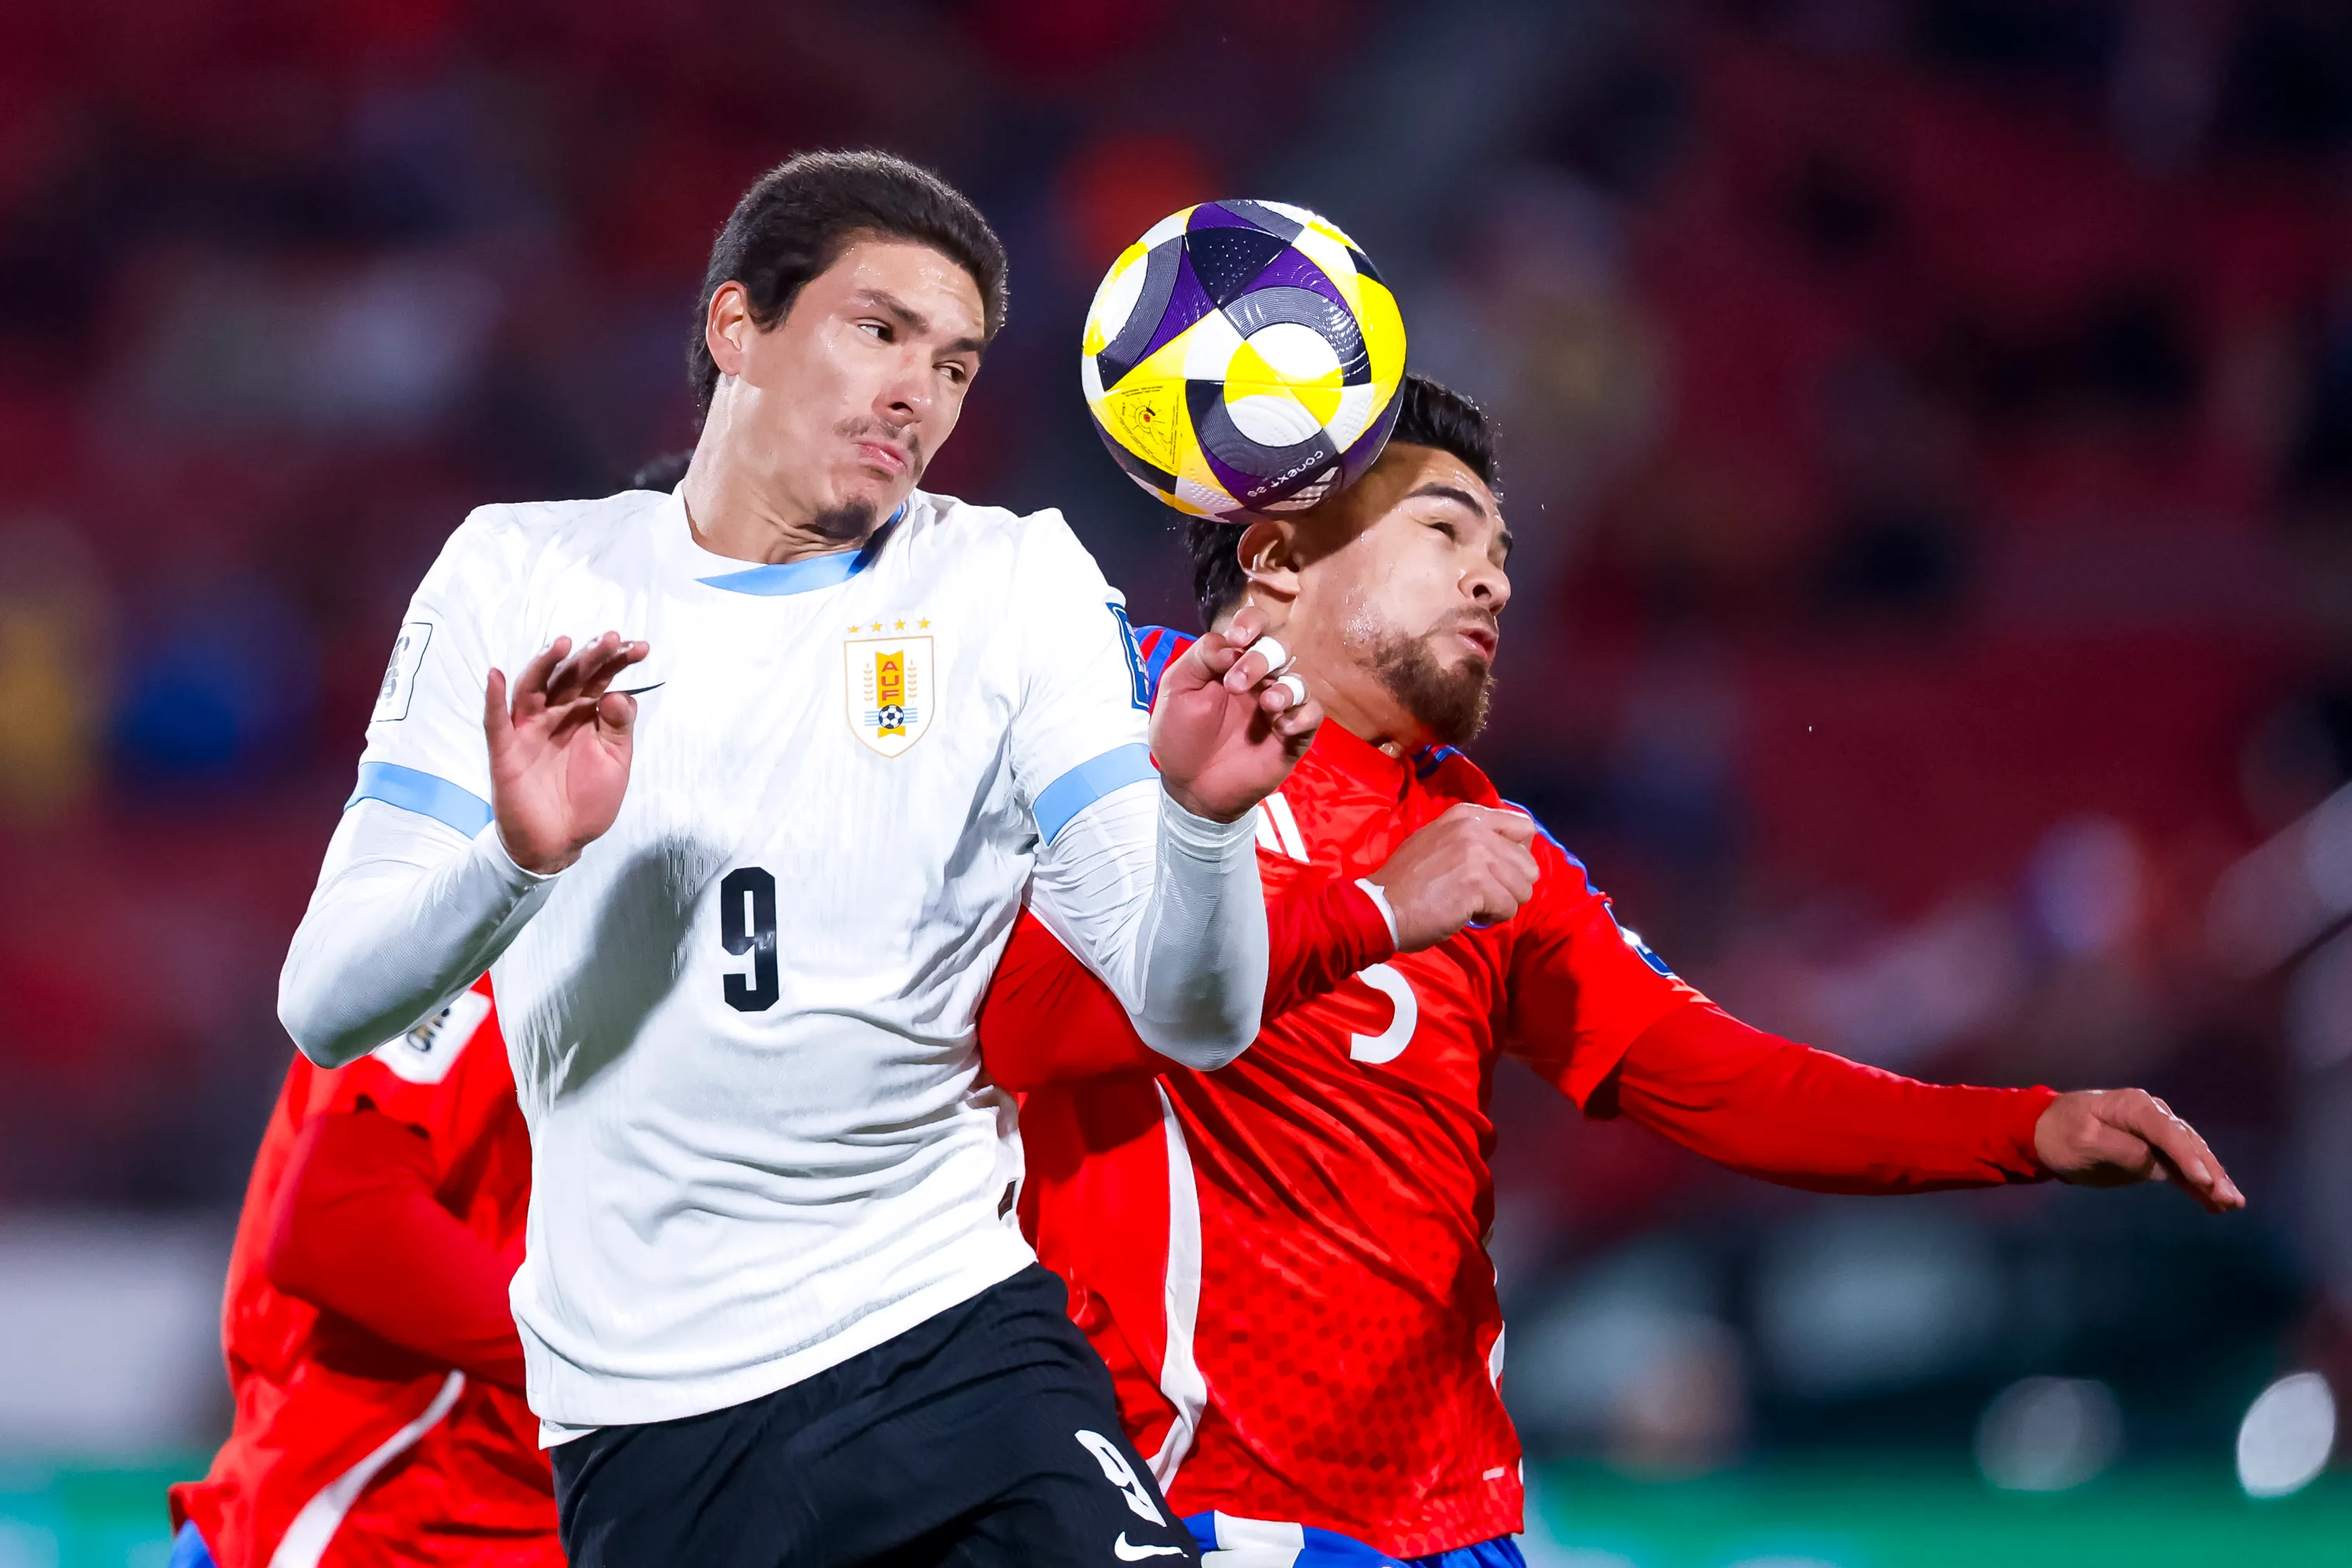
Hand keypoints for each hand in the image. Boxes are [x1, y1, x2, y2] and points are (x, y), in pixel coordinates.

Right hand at [484, 632, 648, 873]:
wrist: (560, 842)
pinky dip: (493, 698)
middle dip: (590, 656)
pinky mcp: (505, 750)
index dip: (617, 661)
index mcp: (583, 714)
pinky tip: (496, 675)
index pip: (600, 679)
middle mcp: (555, 714)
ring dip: (545, 664)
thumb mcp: (615, 763)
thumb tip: (619, 693)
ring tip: (563, 643)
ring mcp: (528, 729)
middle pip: (569, 676)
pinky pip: (495, 721)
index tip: (641, 647)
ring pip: (533, 687)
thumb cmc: (587, 800)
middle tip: (611, 639)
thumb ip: (618, 728)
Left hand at [1149, 606, 1321, 821]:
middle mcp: (1260, 679)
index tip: (1238, 639)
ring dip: (1286, 688)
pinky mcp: (1293, 736)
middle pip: (1279, 649)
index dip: (1252, 624)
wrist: (1188, 785)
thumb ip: (1201, 657)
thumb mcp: (1177, 689)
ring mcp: (1278, 707)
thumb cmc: (1180, 735)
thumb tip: (1232, 644)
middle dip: (1262, 659)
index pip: (1255, 627)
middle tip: (1236, 684)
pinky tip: (1282, 726)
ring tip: (1267, 703)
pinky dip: (1302, 716)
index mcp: (1233, 662)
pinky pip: (1313, 716)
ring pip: (1299, 682)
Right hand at [1365, 804, 1540, 949]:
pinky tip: (1466, 914)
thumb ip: (1472, 839)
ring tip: (1472, 904)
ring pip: (1523, 889)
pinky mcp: (1476, 884)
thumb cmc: (1407, 881)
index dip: (1518, 856)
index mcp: (1467, 815)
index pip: (1524, 827)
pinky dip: (1491, 918)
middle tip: (1482, 895)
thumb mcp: (1438, 840)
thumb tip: (1507, 854)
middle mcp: (1475, 828)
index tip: (1497, 871)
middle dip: (1511, 887)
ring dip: (1501, 904)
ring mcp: (1476, 854)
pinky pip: (1508, 908)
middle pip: (1529, 864)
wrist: (1381, 906)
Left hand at [2034, 1089, 2245, 1213]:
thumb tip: (2150, 1161)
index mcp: (2135, 1106)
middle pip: (2188, 1145)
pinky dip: (2200, 1187)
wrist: (2046, 1134)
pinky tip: (2218, 1206)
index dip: (2187, 1156)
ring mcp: (2158, 1135)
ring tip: (2233, 1204)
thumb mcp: (2083, 1140)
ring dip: (2214, 1180)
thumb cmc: (2060, 1134)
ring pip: (2193, 1158)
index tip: (2204, 1181)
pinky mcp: (2155, 1154)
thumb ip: (2118, 1149)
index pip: (2167, 1132)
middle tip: (2229, 1198)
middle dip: (2210, 1171)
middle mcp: (2153, 1115)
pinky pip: (2183, 1171)